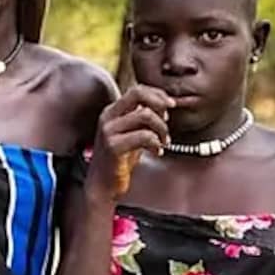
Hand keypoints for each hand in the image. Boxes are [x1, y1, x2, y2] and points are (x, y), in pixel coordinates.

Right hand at [88, 85, 173, 199]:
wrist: (103, 185)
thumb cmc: (119, 160)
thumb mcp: (132, 133)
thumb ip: (142, 118)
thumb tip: (165, 105)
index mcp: (112, 112)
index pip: (137, 89)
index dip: (157, 94)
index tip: (170, 105)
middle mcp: (108, 117)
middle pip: (137, 93)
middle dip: (159, 103)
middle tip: (168, 117)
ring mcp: (108, 131)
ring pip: (145, 115)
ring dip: (161, 128)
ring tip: (164, 141)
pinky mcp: (113, 146)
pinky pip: (144, 136)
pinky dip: (156, 143)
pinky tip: (157, 151)